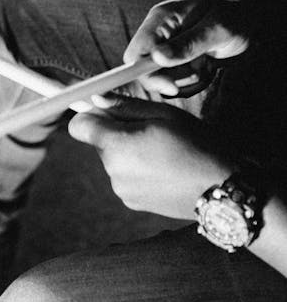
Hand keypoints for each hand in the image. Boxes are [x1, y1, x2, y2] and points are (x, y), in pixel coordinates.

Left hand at [68, 97, 232, 217]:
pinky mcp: (133, 202)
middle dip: (117, 133)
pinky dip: (138, 171)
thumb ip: (124, 106)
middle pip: (99, 143)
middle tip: (151, 131)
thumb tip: (97, 99)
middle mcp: (113, 170)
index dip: (91, 115)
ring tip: (163, 153)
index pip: (79, 126)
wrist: (221, 190)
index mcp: (117, 145)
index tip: (108, 111)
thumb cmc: (196, 145)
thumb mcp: (163, 115)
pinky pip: (126, 178)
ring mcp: (122, 190)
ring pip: (114, 160)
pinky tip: (164, 170)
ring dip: (129, 153)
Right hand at [123, 0, 250, 96]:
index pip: (136, 52)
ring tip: (207, 63)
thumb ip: (188, 44)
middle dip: (169, 78)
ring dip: (186, 77)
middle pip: (144, 69)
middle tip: (199, 72)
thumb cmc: (235, 16)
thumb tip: (156, 58)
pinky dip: (192, 79)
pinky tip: (208, 65)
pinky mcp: (178, 58)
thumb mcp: (216, 29)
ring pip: (162, 77)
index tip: (171, 86)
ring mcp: (168, 46)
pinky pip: (176, 79)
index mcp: (161, 19)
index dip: (146, 73)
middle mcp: (159, 33)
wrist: (250, 16)